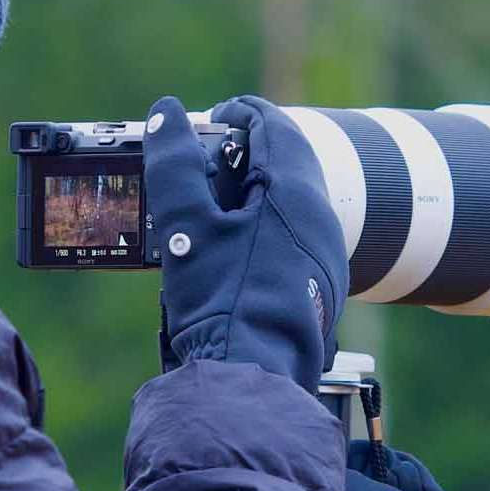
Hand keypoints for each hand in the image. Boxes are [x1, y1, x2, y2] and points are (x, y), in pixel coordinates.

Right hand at [142, 94, 347, 392]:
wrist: (253, 377)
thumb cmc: (223, 301)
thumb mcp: (185, 226)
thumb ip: (173, 166)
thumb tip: (166, 115)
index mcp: (294, 194)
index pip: (273, 126)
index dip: (239, 113)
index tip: (210, 117)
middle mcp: (320, 220)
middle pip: (288, 161)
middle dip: (246, 151)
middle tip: (206, 156)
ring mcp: (324, 255)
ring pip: (292, 200)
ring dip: (255, 189)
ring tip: (211, 203)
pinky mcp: (318, 285)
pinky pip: (294, 235)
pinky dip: (264, 223)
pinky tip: (232, 248)